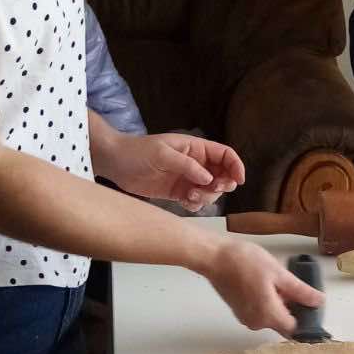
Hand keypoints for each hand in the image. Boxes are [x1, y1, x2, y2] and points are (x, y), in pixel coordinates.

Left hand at [103, 131, 244, 211]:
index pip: (225, 155)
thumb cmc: (137, 151)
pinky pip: (197, 202)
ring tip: (189, 195)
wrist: (116, 163)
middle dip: (221, 186)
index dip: (236, 166)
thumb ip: (187, 165)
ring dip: (206, 197)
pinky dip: (195, 205)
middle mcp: (195, 164)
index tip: (238, 181)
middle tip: (209, 189)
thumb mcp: (163, 154)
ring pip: (211, 192)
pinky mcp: (179, 192)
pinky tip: (184, 201)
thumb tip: (208, 177)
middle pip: (222, 176)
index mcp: (195, 148)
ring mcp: (188, 179)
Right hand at [197, 237, 323, 334]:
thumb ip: (301, 291)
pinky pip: (261, 314)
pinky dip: (269, 304)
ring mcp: (247, 319)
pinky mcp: (240, 313)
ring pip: (273, 318)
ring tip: (281, 283)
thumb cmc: (245, 261)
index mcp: (269, 316)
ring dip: (281, 306)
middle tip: (297, 288)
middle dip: (294, 310)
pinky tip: (268, 285)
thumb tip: (319, 302)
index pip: (297, 330)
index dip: (307, 320)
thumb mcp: (279, 273)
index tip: (313, 306)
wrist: (214, 257)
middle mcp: (257, 323)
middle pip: (285, 324)